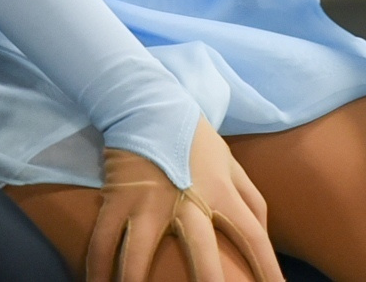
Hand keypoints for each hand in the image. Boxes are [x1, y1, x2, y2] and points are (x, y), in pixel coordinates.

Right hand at [89, 125, 274, 281]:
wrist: (149, 103)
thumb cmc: (195, 139)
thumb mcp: (231, 163)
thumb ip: (252, 199)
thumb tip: (266, 236)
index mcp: (220, 191)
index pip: (252, 235)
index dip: (268, 268)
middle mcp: (187, 199)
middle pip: (201, 251)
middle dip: (209, 281)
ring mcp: (148, 201)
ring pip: (139, 253)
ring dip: (134, 280)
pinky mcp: (117, 198)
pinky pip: (103, 241)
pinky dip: (97, 268)